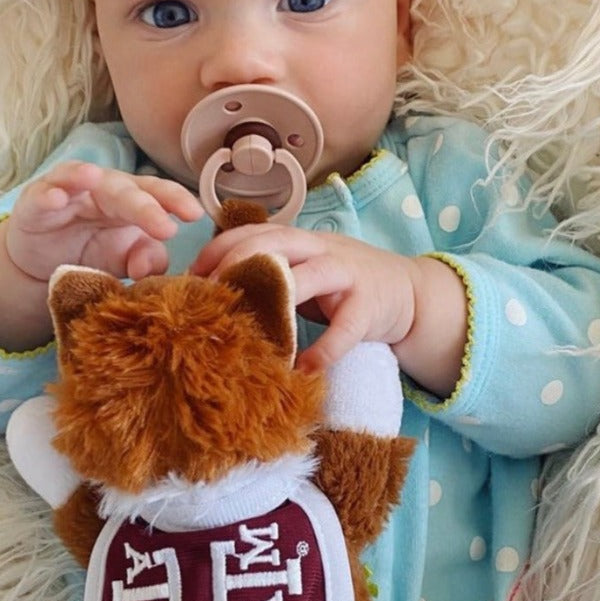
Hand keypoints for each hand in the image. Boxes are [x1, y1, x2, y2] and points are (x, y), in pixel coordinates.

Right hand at [5, 161, 203, 281]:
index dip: (176, 200)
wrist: (46, 264)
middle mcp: (104, 189)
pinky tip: (56, 198)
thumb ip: (147, 261)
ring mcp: (69, 192)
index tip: (196, 214)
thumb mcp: (125, 259)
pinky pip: (42, 194)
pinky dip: (49, 194)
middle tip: (163, 226)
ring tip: (97, 179)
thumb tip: (152, 268)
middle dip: (144, 205)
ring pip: (82, 179)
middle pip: (126, 190)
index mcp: (133, 200)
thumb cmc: (94, 252)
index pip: (158, 194)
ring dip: (88, 177)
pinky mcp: (35, 202)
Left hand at [191, 224, 420, 372]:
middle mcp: (321, 249)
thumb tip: (213, 296)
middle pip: (275, 243)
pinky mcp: (371, 306)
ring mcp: (348, 274)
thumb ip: (270, 275)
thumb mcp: (305, 271)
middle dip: (238, 263)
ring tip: (248, 325)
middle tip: (209, 295)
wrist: (409, 293)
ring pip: (309, 275)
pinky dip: (325, 348)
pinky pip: (346, 328)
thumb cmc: (344, 286)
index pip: (253, 232)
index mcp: (300, 240)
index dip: (219, 249)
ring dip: (276, 297)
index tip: (190, 275)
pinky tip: (303, 368)